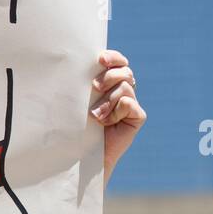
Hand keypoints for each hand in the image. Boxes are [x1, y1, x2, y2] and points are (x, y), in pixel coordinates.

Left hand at [89, 49, 144, 184]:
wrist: (82, 155)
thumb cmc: (75, 127)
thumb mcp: (78, 102)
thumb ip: (83, 84)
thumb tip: (77, 64)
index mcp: (110, 83)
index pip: (118, 62)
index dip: (113, 57)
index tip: (100, 59)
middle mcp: (123, 91)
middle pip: (124, 71)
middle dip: (109, 76)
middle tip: (95, 87)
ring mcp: (132, 104)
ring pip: (126, 87)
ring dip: (108, 99)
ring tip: (95, 115)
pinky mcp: (137, 117)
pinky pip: (130, 104)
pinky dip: (116, 110)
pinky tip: (105, 123)